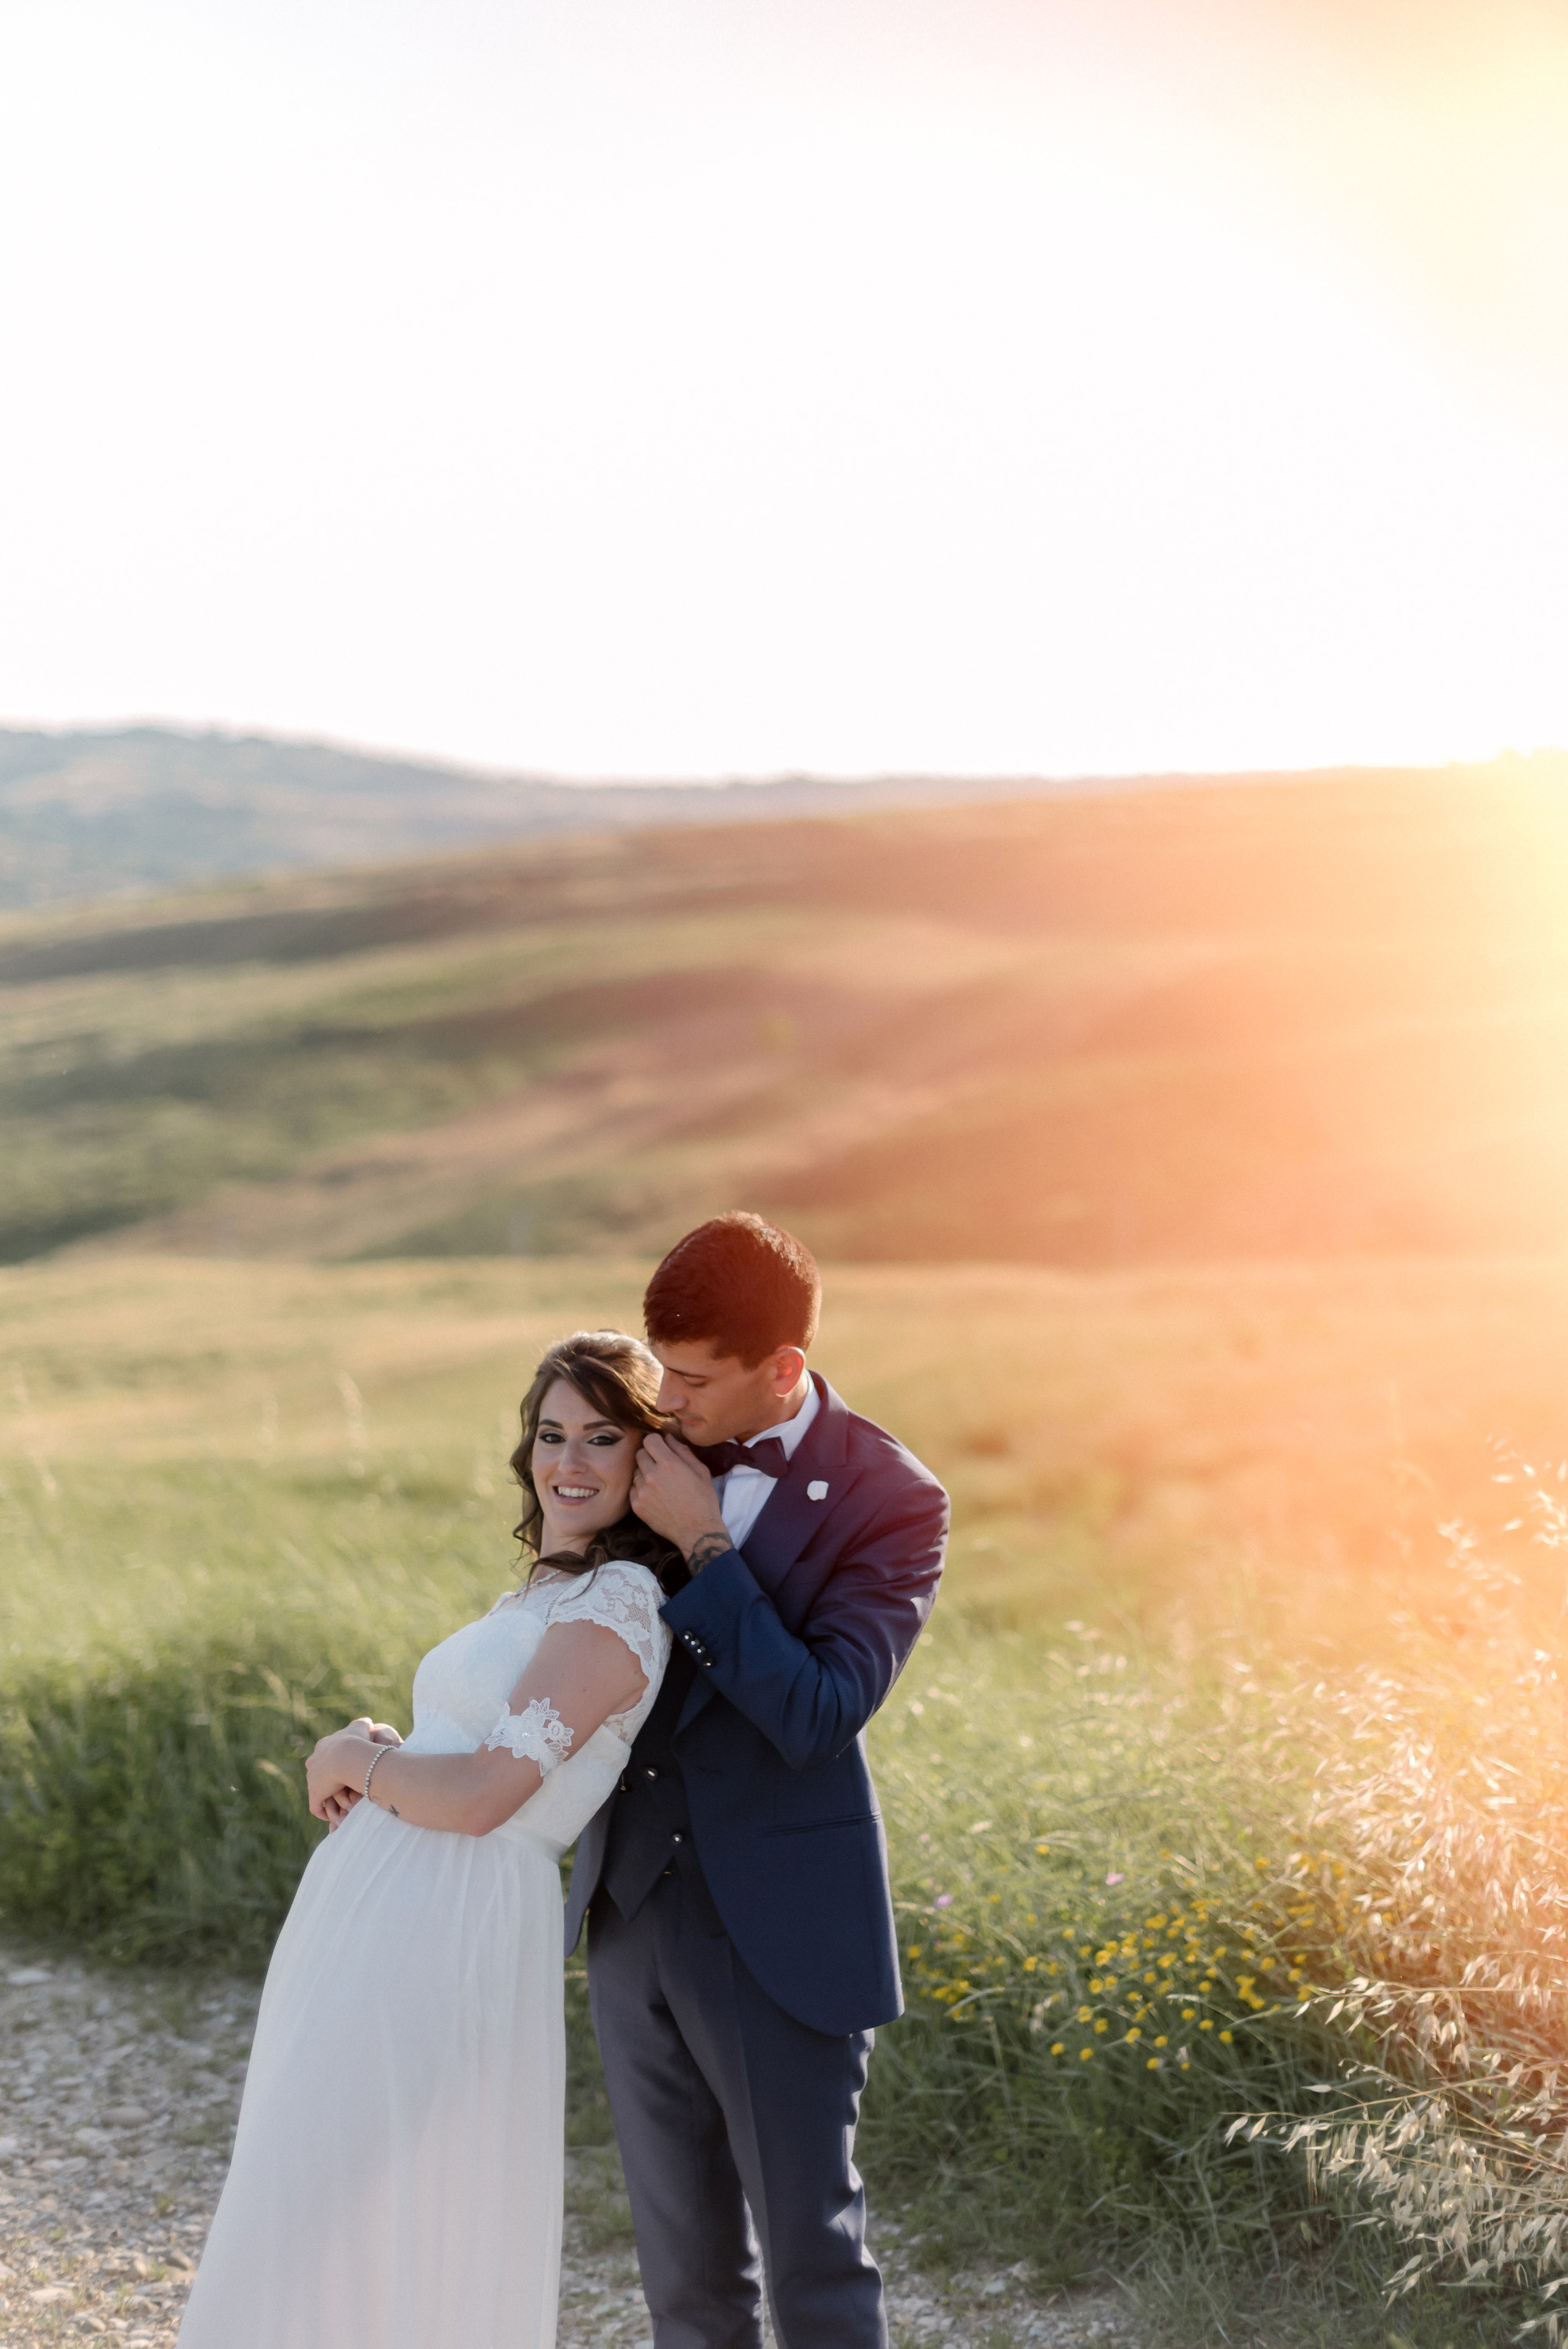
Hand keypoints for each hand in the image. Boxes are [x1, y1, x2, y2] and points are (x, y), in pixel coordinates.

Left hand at [311, 1718, 401, 1826]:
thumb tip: (369, 1722)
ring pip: (318, 1790)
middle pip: (318, 1773)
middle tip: (342, 1788)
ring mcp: (312, 1780)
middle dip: (327, 1780)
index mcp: (322, 1747)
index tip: (345, 1769)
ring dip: (328, 1797)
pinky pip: (317, 1807)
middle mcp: (313, 1763)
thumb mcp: (360, 1727)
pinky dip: (323, 1812)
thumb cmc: (356, 1741)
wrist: (347, 1756)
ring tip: (340, 1804)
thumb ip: (362, 1724)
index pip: (325, 1756)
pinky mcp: (314, 1794)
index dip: (334, 1763)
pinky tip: (332, 1816)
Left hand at [631, 1432, 731, 1564]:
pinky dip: (641, 1490)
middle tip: (660, 1466)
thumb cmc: (703, 1500)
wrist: (697, 1531)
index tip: (661, 1448)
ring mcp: (642, 1491)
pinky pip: (632, 1489)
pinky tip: (655, 1496)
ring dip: (644, 1473)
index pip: (649, 1440)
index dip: (656, 1442)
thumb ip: (682, 1450)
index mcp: (669, 1464)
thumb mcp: (700, 1471)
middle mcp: (652, 1475)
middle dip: (649, 1456)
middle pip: (639, 1454)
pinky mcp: (637, 1506)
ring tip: (659, 1484)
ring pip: (635, 1471)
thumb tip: (668, 1437)